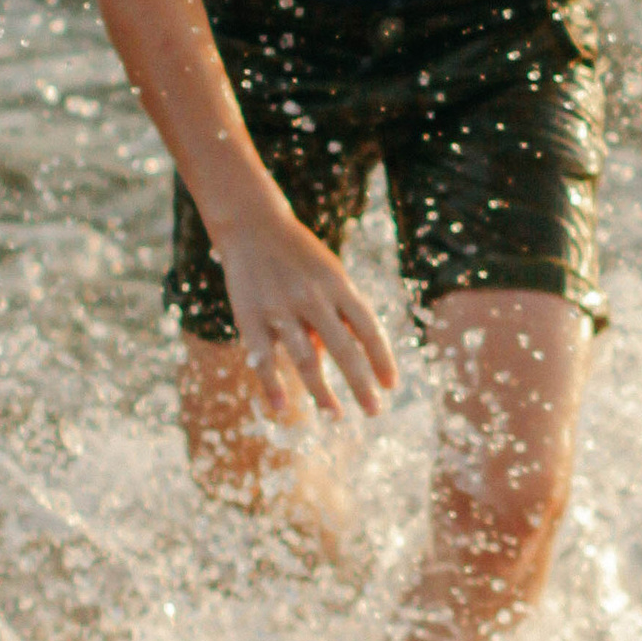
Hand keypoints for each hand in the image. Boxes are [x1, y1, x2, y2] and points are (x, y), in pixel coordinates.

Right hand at [214, 209, 399, 425]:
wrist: (252, 225)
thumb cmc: (300, 256)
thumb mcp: (329, 274)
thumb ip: (339, 313)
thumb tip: (344, 359)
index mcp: (338, 285)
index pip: (369, 328)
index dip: (382, 358)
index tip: (392, 386)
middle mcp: (313, 298)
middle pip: (343, 348)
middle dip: (360, 383)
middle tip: (374, 410)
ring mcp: (280, 308)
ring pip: (305, 358)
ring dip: (322, 391)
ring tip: (336, 415)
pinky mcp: (250, 317)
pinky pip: (264, 357)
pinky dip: (272, 384)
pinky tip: (280, 408)